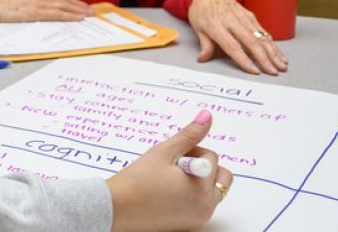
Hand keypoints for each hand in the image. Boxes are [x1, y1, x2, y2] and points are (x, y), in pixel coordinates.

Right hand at [0, 0, 94, 23]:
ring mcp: (38, 3)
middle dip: (78, 5)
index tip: (79, 4)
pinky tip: (77, 18)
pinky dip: (69, 15)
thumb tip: (29, 5)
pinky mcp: (36, 12)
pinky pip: (57, 14)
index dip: (69, 1)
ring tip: (89, 14)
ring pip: (63, 6)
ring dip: (78, 10)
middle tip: (91, 10)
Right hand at [106, 110, 231, 231]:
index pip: (212, 158)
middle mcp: (206, 206)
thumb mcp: (163, 152)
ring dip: (198, 181)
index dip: (191, 151)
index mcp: (202, 187)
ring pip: (211, 191)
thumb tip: (207, 117)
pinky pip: (201, 205)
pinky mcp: (190, 225)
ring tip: (171, 181)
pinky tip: (168, 193)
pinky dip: (192, 196)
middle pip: (220, 176)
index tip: (172, 157)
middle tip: (176, 168)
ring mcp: (199, 218)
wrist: (117, 208)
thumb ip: (189, 135)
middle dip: (204, 167)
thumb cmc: (137, 181)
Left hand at [188, 0, 288, 74]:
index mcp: (216, 25)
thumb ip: (204, 44)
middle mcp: (232, 21)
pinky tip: (279, 54)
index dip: (244, 59)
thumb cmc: (202, 10)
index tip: (254, 71)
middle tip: (273, 72)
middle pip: (251, 42)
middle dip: (264, 58)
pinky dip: (272, 44)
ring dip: (272, 52)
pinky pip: (263, 31)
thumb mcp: (197, 27)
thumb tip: (203, 58)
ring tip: (281, 66)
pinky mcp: (251, 16)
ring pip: (260, 37)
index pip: (232, 46)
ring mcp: (243, 17)